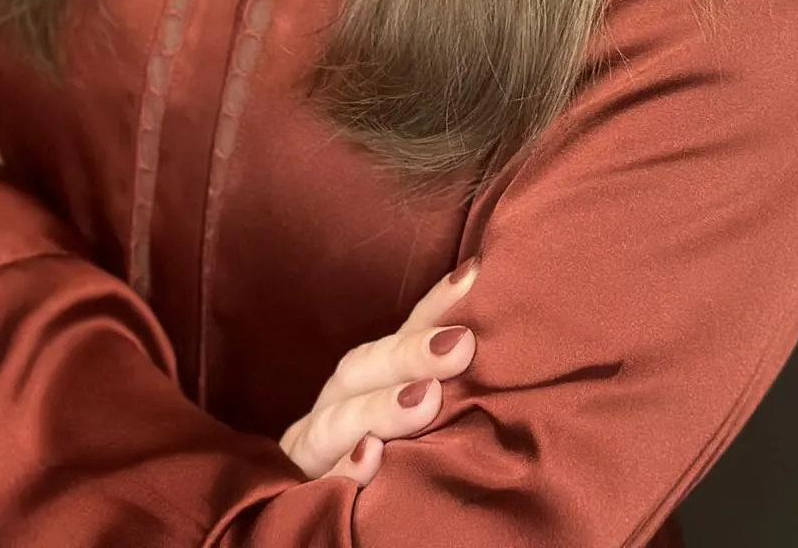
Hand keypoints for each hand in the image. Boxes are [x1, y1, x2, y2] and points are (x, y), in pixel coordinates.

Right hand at [279, 255, 480, 484]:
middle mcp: (333, 410)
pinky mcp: (297, 497)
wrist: (310, 528)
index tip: (476, 275)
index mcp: (363, 386)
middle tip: (462, 343)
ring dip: (380, 408)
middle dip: (410, 353)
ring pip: (333, 421)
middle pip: (362, 370)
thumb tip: (500, 343)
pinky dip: (343, 471)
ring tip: (425, 400)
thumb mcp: (411, 423)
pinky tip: (371, 461)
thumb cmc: (387, 473)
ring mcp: (309, 454)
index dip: (433, 306)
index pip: (398, 337)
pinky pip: (317, 485)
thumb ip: (438, 388)